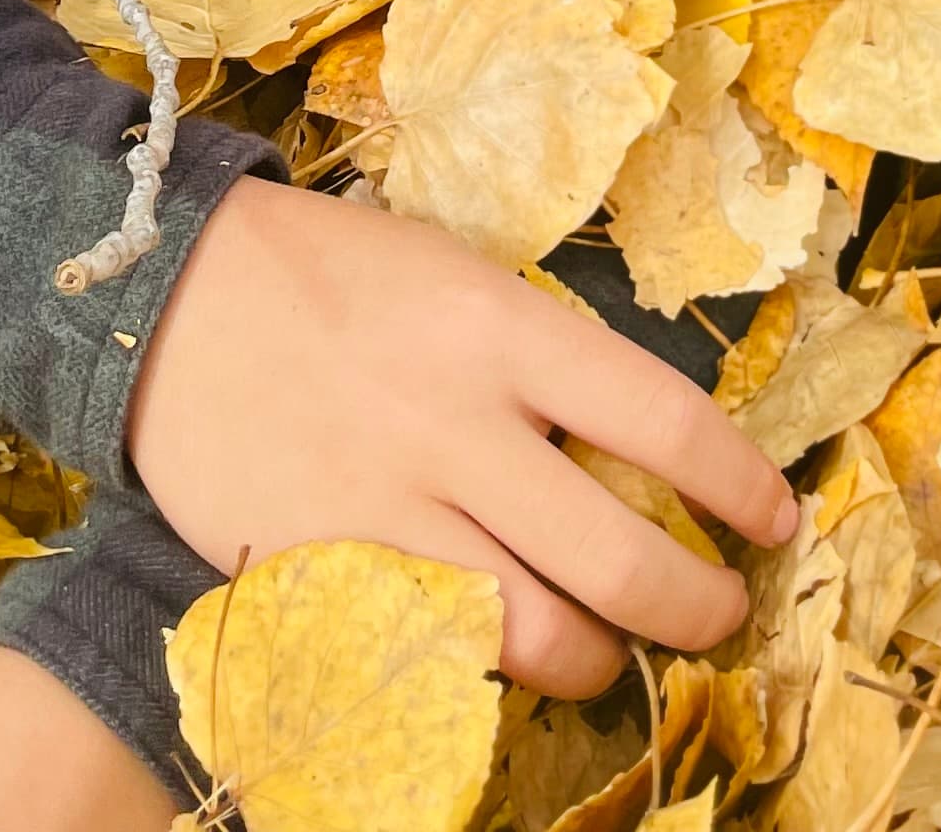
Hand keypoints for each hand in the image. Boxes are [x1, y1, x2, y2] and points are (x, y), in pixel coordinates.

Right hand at [126, 178, 794, 696]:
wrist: (167, 295)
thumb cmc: (333, 274)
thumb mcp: (457, 275)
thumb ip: (544, 359)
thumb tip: (646, 449)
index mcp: (502, 326)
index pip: (665, 424)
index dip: (743, 489)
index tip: (773, 520)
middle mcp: (457, 422)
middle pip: (622, 560)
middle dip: (695, 608)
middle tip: (715, 612)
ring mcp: (388, 511)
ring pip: (540, 638)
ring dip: (600, 660)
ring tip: (611, 649)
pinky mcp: (325, 576)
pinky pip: (443, 655)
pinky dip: (492, 667)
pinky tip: (505, 648)